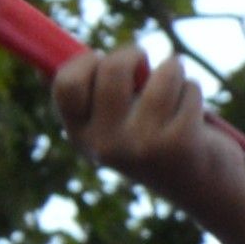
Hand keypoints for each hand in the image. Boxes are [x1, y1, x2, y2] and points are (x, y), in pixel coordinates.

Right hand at [49, 32, 244, 243]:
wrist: (201, 189)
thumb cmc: (154, 140)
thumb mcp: (114, 123)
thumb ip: (88, 92)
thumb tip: (43, 62)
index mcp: (81, 135)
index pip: (66, 83)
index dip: (87, 61)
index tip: (104, 61)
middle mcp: (105, 145)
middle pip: (113, 68)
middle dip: (134, 54)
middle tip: (144, 66)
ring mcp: (141, 146)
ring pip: (161, 73)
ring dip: (173, 71)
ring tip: (175, 91)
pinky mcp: (178, 143)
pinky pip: (188, 88)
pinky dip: (193, 92)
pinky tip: (193, 114)